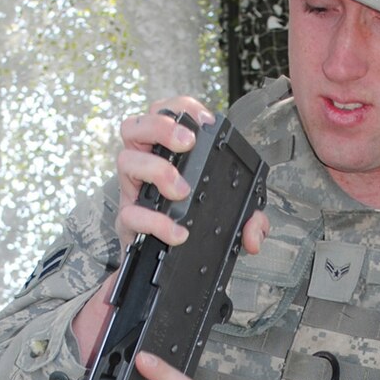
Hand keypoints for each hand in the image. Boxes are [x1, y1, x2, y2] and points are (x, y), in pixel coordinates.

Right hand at [72, 97, 268, 362]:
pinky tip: (177, 232)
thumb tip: (255, 233)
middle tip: (188, 145)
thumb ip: (249, 221)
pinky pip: (130, 213)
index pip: (164, 113)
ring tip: (181, 190)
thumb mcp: (228, 220)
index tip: (205, 121)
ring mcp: (132, 192)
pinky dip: (155, 221)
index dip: (181, 108)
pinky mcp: (126, 222)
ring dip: (156, 169)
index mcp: (165, 154)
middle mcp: (143, 167)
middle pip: (134, 126)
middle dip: (161, 127)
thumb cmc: (192, 229)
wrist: (163, 271)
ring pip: (124, 159)